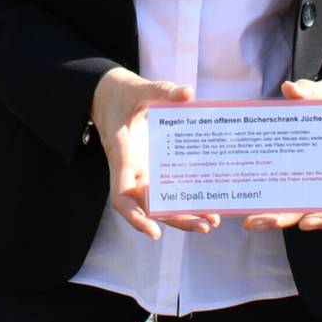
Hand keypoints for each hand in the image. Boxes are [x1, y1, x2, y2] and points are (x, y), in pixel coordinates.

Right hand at [91, 68, 212, 238]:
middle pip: (148, 207)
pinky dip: (184, 197)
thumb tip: (187, 93)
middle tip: (206, 226)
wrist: (109, 94)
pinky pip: (167, 188)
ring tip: (213, 221)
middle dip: (175, 219)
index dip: (135, 218)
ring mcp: (142, 170)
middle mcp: (131, 170)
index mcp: (122, 156)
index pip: (122, 197)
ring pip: (160, 202)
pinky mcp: (152, 166)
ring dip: (184, 214)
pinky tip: (208, 202)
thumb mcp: (137, 88)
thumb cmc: (120, 93)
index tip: (154, 232)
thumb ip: (160, 91)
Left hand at [243, 77, 321, 232]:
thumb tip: (291, 89)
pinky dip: (261, 199)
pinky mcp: (281, 173)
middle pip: (300, 209)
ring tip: (247, 220)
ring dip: (267, 216)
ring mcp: (298, 180)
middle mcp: (317, 182)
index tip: (309, 222)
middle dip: (279, 218)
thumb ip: (309, 95)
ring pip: (284, 206)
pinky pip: (271, 191)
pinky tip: (244, 205)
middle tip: (255, 221)